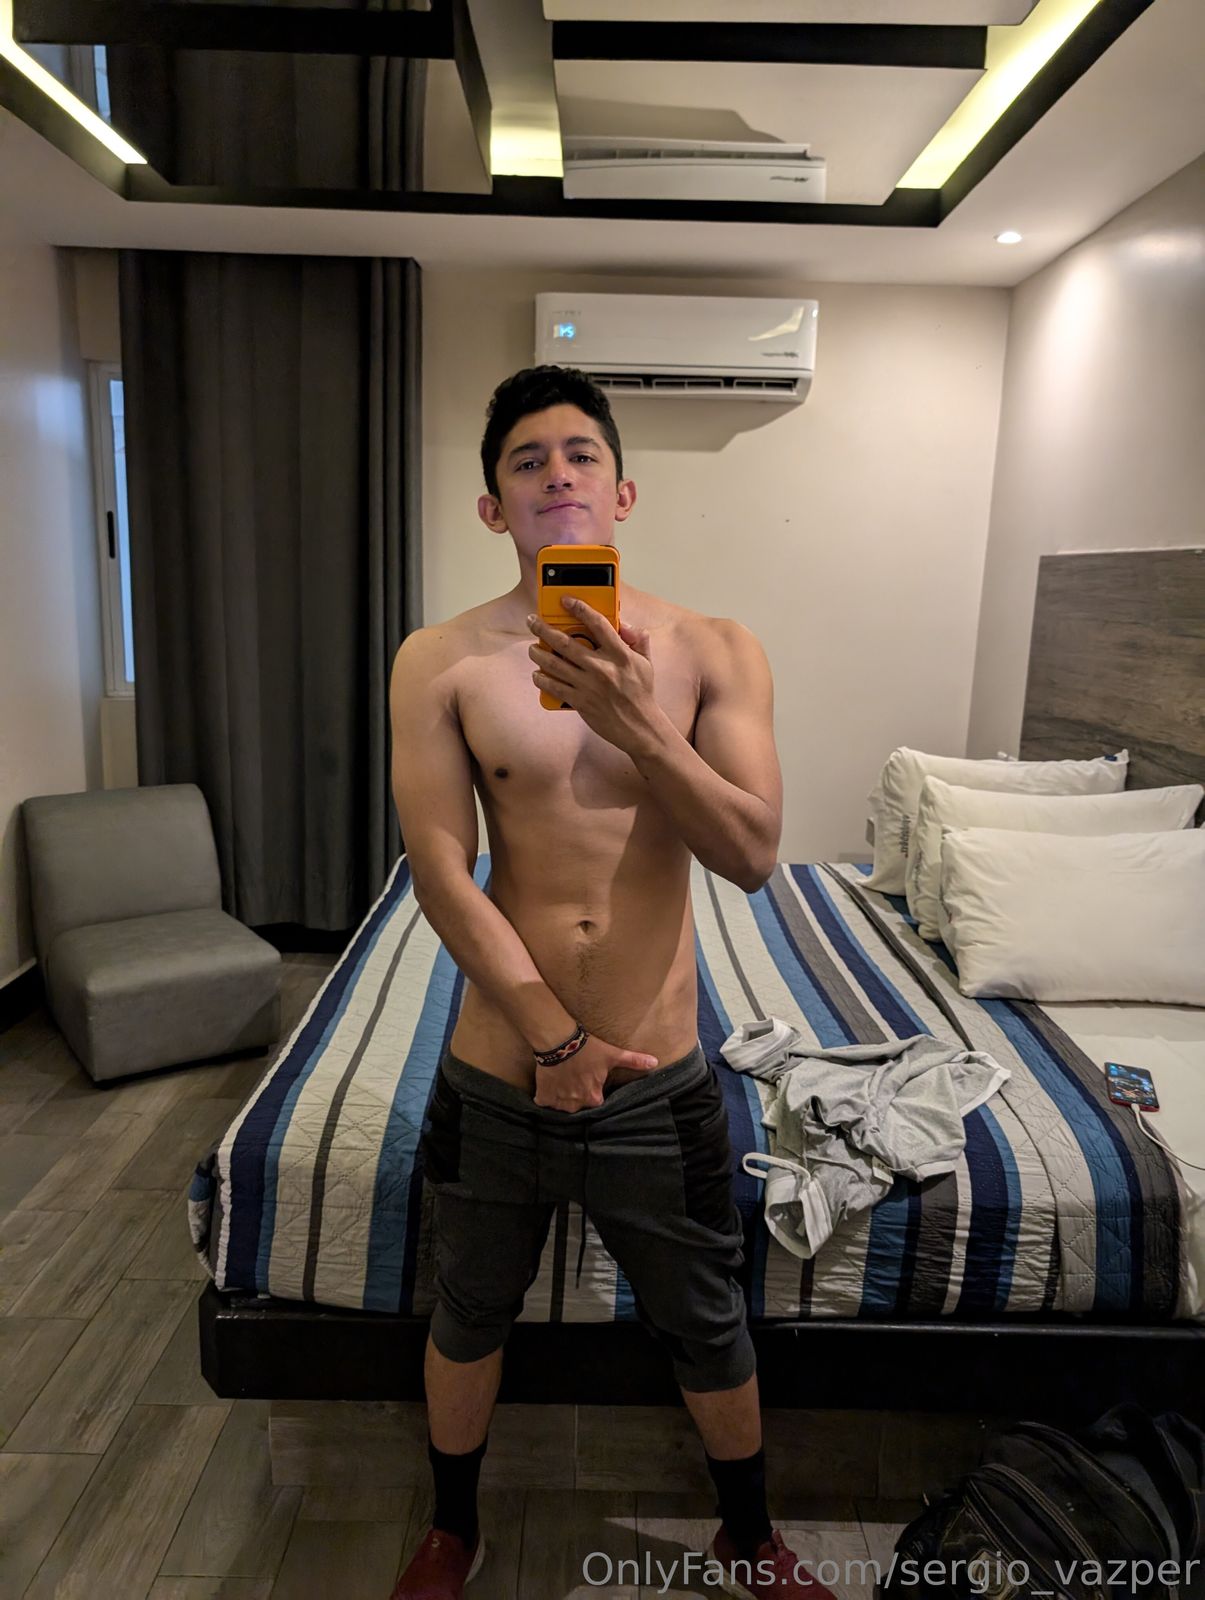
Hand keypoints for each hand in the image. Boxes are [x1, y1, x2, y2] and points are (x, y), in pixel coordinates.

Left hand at [526, 600, 662, 755]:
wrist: (640, 727)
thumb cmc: (642, 694)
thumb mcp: (646, 663)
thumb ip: (637, 639)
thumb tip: (623, 623)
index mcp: (620, 654)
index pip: (598, 624)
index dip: (580, 608)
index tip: (566, 600)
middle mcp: (602, 667)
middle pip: (565, 642)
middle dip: (544, 629)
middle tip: (532, 621)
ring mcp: (589, 685)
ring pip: (554, 664)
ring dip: (538, 653)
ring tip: (532, 648)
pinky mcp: (580, 702)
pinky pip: (554, 687)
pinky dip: (542, 679)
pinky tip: (537, 674)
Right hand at [532, 1033, 658, 1111]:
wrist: (559, 1040)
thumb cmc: (588, 1048)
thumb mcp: (612, 1055)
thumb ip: (634, 1061)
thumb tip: (655, 1063)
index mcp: (594, 1098)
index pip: (596, 1102)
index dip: (593, 1091)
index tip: (589, 1081)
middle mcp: (577, 1105)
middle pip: (579, 1105)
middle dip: (577, 1095)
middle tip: (575, 1079)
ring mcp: (559, 1103)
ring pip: (562, 1106)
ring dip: (562, 1097)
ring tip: (563, 1080)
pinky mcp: (544, 1097)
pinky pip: (545, 1103)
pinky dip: (546, 1096)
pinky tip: (549, 1084)